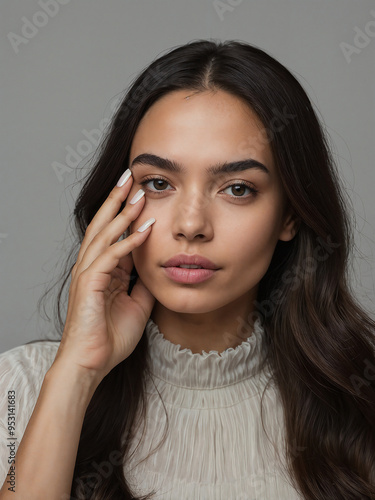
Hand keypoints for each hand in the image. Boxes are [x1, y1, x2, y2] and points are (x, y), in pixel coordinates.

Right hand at [53, 170, 155, 380]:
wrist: (92, 363)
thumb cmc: (110, 337)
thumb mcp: (137, 305)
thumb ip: (143, 284)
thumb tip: (156, 268)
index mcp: (103, 270)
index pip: (114, 233)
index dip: (126, 212)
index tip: (141, 193)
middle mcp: (92, 266)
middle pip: (104, 224)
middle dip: (118, 199)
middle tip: (131, 176)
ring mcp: (89, 273)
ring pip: (105, 234)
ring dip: (123, 212)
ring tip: (137, 190)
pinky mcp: (90, 283)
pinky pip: (111, 256)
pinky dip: (129, 241)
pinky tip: (145, 228)